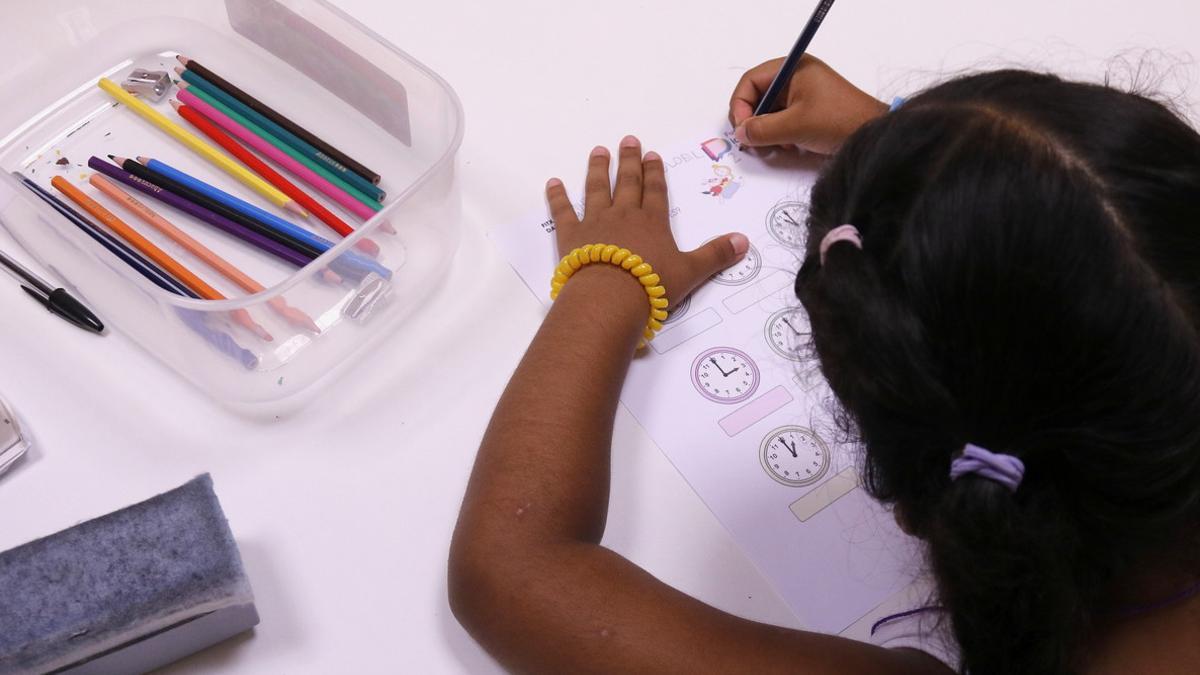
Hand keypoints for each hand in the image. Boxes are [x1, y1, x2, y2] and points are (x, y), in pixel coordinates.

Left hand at [546, 135, 748, 304]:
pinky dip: (557, 196)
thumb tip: (744, 241)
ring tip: (598, 151)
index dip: (655, 172)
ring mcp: (595, 222)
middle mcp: (624, 214)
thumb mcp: (691, 272)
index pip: (655, 190)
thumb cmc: (651, 285)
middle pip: (627, 182)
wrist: (610, 297)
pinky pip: (563, 211)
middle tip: (627, 140)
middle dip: (629, 160)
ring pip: (597, 189)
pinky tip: (553, 182)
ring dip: (598, 169)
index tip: (652, 154)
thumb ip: (715, 255)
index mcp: (652, 221)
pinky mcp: (570, 235)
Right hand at [728, 55, 887, 153]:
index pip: (751, 81)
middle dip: (752, 120)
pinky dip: (779, 135)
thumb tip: (740, 134)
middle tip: (752, 142)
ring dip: (765, 131)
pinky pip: (782, 120)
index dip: (741, 105)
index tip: (742, 129)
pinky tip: (788, 147)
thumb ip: (762, 129)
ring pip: (769, 112)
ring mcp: (802, 94)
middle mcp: (795, 78)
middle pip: (758, 97)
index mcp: (793, 69)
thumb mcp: (795, 126)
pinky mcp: (808, 111)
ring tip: (772, 147)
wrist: (873, 135)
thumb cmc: (837, 121)